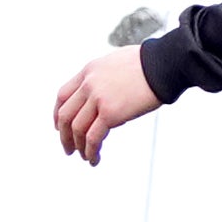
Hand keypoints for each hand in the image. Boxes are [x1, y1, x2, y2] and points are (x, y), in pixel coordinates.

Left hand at [52, 45, 162, 164]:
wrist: (164, 64)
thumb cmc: (150, 63)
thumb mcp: (117, 62)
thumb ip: (105, 77)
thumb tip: (107, 92)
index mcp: (89, 71)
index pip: (63, 95)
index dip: (58, 114)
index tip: (60, 126)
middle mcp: (89, 84)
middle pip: (65, 115)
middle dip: (64, 135)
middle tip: (68, 147)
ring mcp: (98, 98)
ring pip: (77, 129)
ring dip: (77, 146)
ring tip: (83, 156)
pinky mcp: (111, 113)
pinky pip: (93, 137)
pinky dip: (90, 151)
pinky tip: (94, 158)